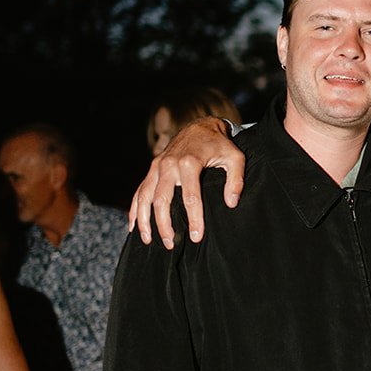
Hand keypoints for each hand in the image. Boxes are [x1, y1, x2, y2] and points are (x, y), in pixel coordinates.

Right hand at [128, 117, 244, 247]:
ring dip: (145, 220)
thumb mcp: (235, 158)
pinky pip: (139, 190)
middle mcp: (169, 164)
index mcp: (190, 163)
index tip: (196, 237)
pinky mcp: (152, 168)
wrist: (201, 126)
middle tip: (171, 244)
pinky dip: (135, 208)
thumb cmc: (220, 145)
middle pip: (161, 200)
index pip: (190, 197)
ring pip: (145, 197)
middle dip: (164, 225)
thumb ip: (236, 180)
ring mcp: (157, 166)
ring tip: (149, 240)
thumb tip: (231, 203)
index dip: (193, 219)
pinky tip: (134, 225)